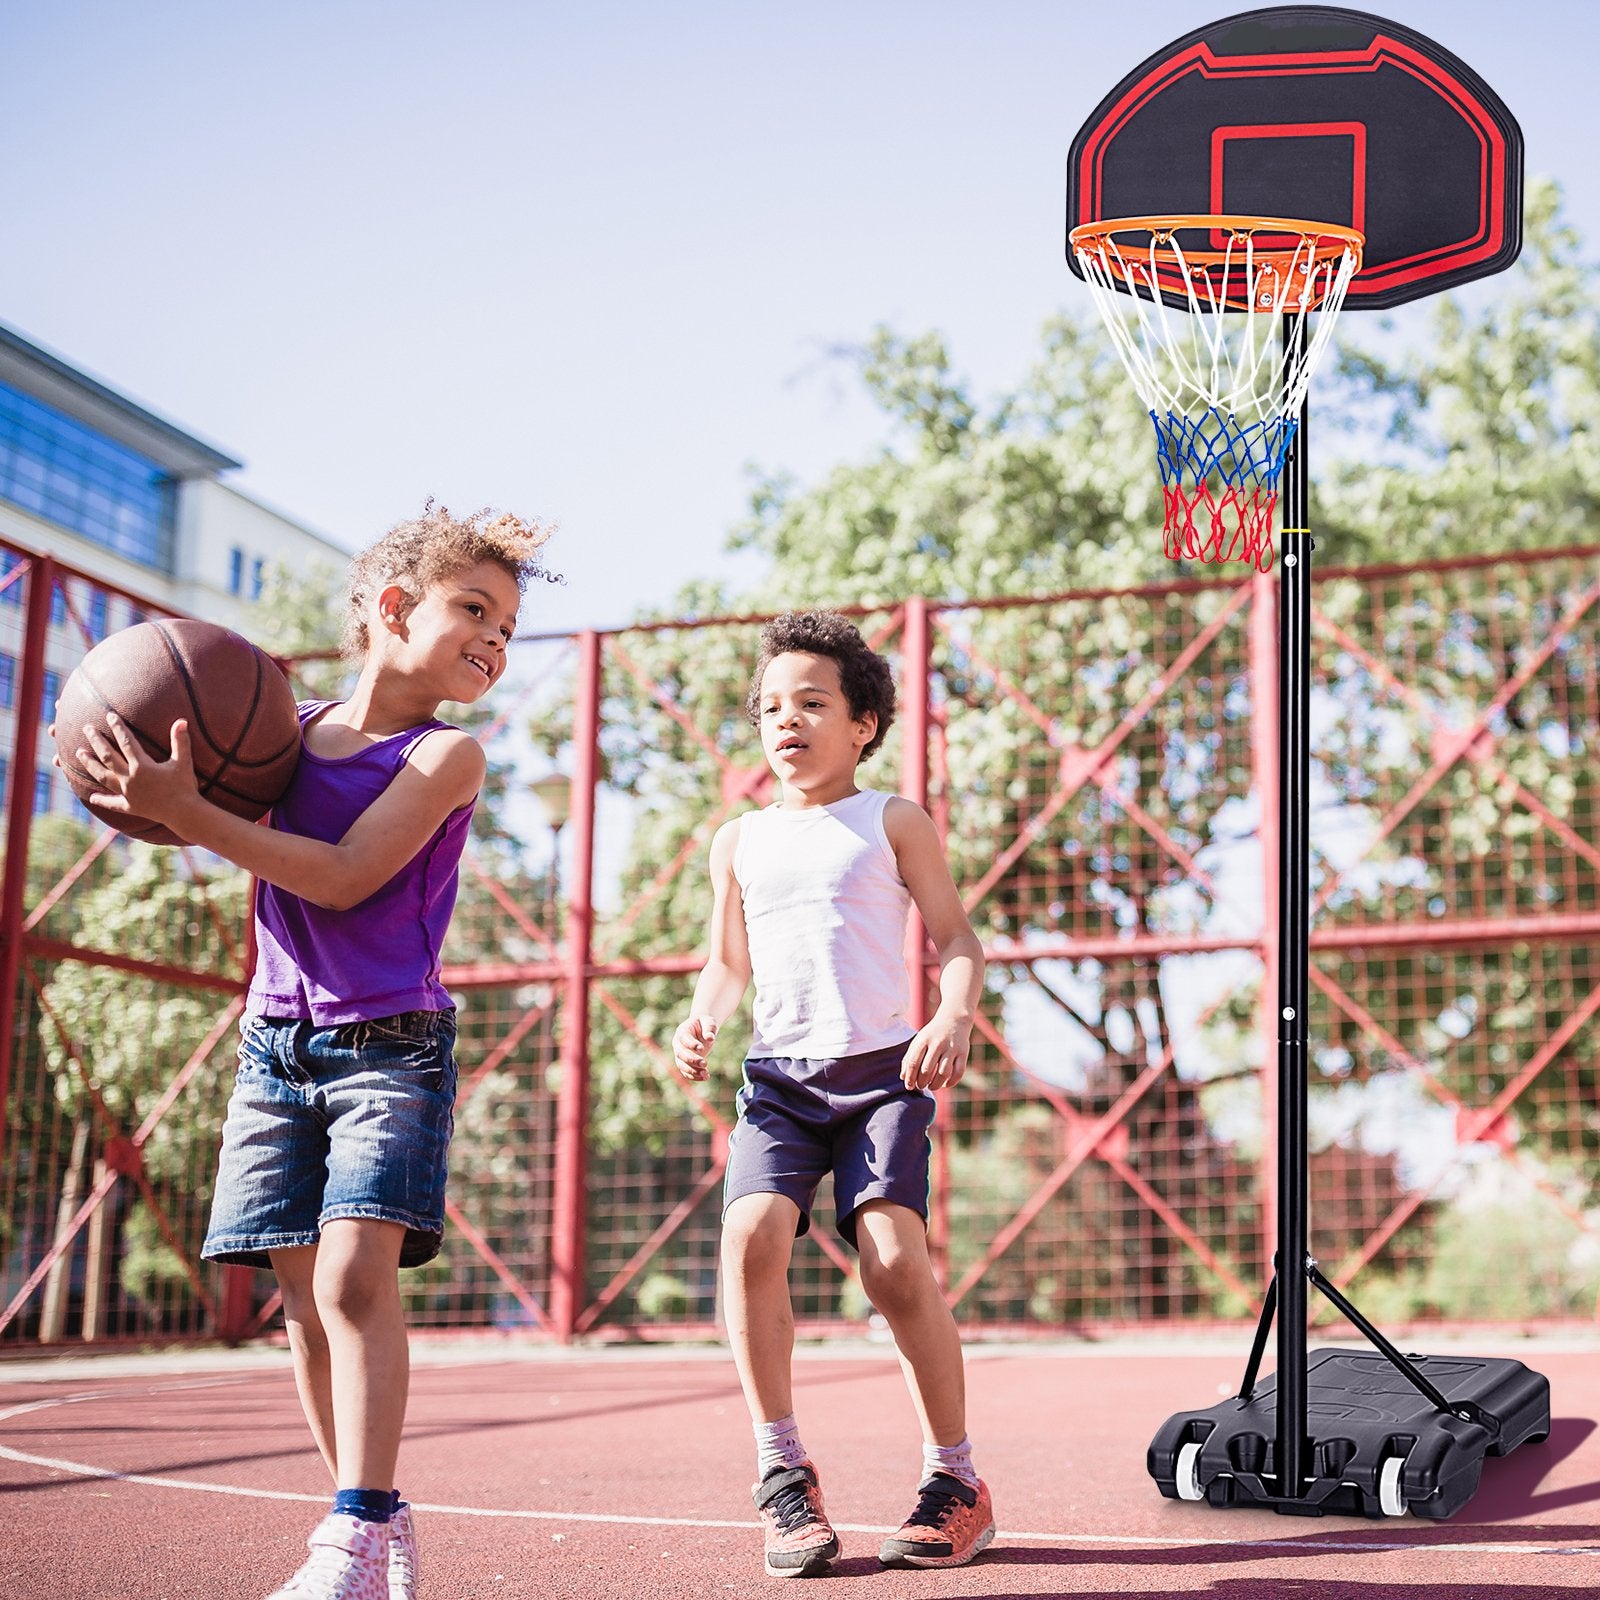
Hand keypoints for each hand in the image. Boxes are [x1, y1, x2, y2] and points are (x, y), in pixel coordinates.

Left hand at [75, 713, 199, 831]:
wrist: (183, 813)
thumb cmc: (184, 786)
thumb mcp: (184, 762)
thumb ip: (181, 741)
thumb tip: (181, 720)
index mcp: (142, 766)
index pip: (126, 742)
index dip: (118, 727)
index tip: (110, 715)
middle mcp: (130, 778)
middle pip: (108, 757)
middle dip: (97, 741)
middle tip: (87, 729)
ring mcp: (127, 793)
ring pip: (103, 776)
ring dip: (90, 764)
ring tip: (80, 753)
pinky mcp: (130, 806)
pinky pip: (112, 803)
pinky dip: (101, 800)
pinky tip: (92, 797)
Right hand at [671, 1015, 718, 1081]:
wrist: (702, 1028)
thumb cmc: (705, 1023)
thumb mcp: (709, 1021)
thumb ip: (709, 1028)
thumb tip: (710, 1037)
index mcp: (682, 1031)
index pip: (683, 1038)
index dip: (691, 1044)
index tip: (701, 1048)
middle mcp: (678, 1044)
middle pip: (680, 1053)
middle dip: (692, 1059)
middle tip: (705, 1063)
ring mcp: (680, 1054)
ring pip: (681, 1065)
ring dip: (692, 1071)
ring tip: (706, 1074)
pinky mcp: (684, 1063)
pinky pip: (686, 1072)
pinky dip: (694, 1076)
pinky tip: (705, 1077)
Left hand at [901, 1012, 971, 1090]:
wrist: (954, 1019)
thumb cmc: (932, 1034)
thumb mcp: (918, 1041)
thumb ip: (909, 1058)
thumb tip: (903, 1077)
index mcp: (923, 1040)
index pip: (913, 1062)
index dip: (910, 1077)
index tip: (909, 1086)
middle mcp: (937, 1043)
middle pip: (926, 1070)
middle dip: (921, 1083)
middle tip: (921, 1086)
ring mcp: (951, 1048)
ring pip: (943, 1073)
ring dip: (935, 1085)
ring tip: (931, 1086)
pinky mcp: (963, 1053)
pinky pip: (959, 1072)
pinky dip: (951, 1082)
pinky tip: (945, 1084)